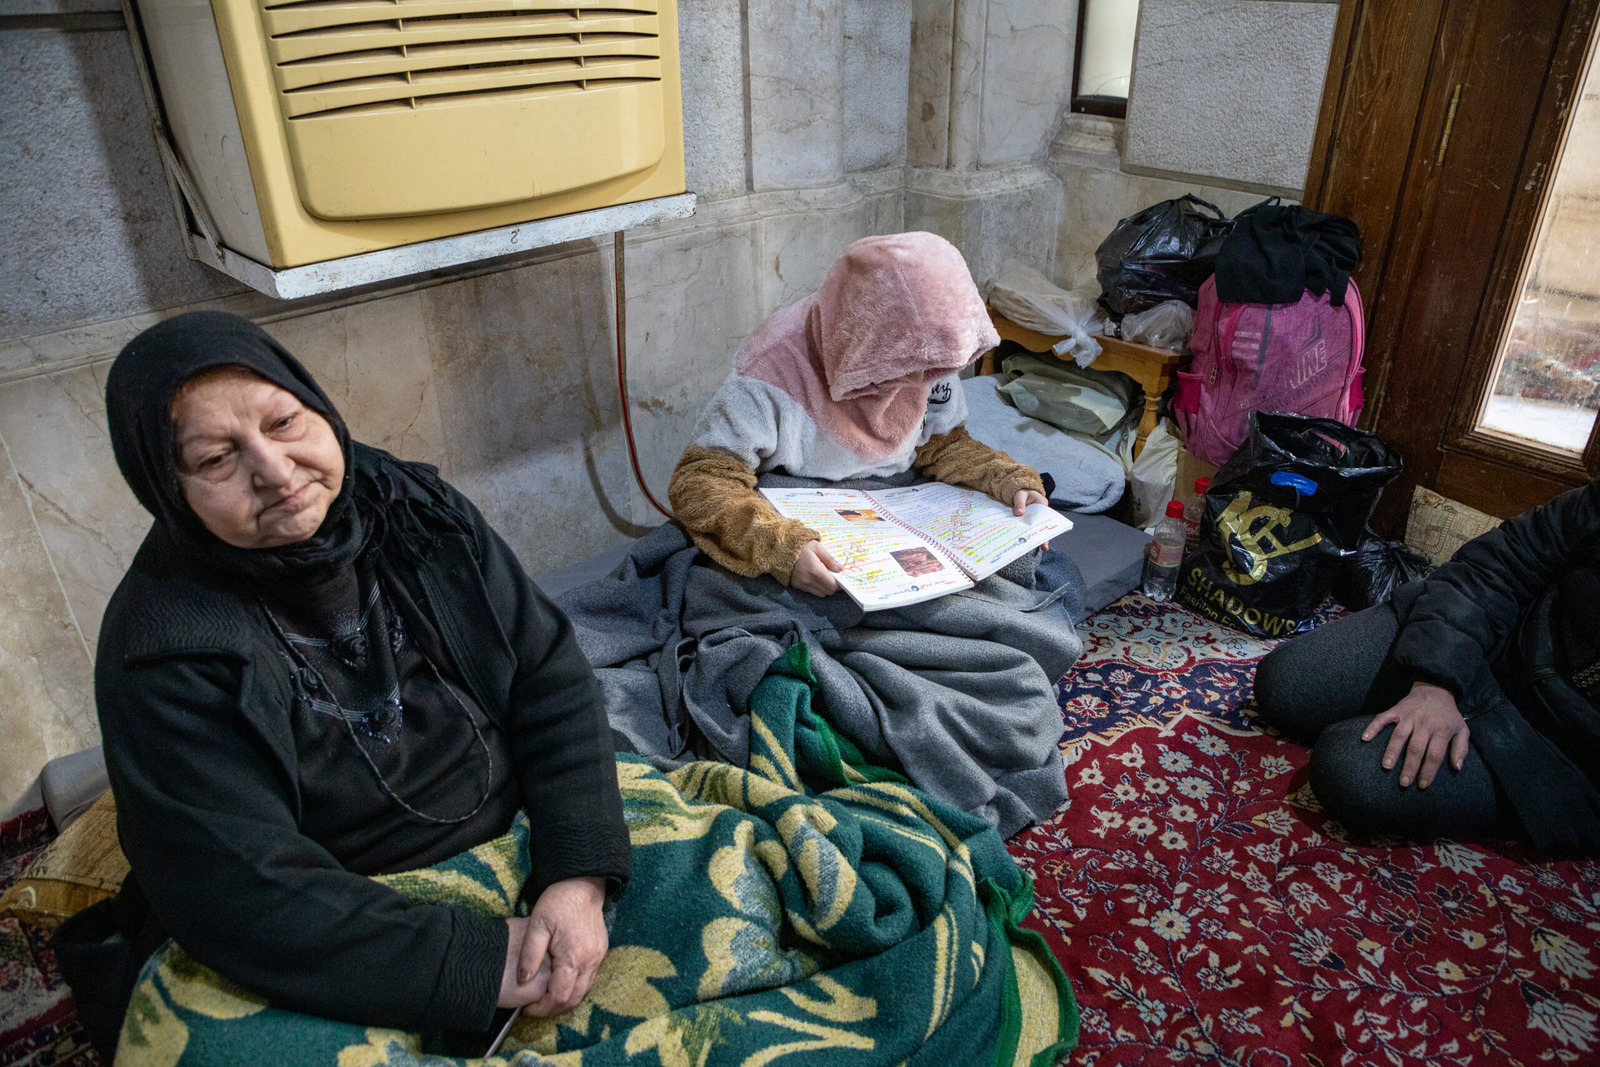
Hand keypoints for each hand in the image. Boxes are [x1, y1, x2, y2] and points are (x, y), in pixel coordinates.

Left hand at [499, 877, 606, 1015]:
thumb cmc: (558, 902)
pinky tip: (560, 980)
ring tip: (546, 996)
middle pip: (575, 999)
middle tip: (536, 1007)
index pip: (560, 996)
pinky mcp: (600, 952)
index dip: (543, 1008)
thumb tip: (524, 980)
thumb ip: (530, 954)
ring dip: (566, 998)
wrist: (582, 884)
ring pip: (584, 990)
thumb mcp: (537, 924)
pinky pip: (589, 978)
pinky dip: (574, 986)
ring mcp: (598, 957)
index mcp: (574, 956)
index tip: (527, 1007)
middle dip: (554, 1008)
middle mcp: (590, 961)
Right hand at [790, 540, 842, 596]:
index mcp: (815, 570)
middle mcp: (808, 580)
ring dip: (825, 587)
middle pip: (828, 591)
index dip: (839, 584)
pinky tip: (816, 577)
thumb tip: (840, 569)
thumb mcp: (817, 547)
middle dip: (833, 586)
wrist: (781, 549)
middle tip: (834, 576)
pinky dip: (817, 587)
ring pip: (821, 594)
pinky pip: (812, 592)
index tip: (841, 577)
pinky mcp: (797, 586)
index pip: (832, 585)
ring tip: (825, 576)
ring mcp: (802, 584)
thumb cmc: (801, 546)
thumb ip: (829, 559)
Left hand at [1011, 489, 1050, 550]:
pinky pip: (1027, 530)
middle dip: (1044, 537)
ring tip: (1035, 549)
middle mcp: (1040, 514)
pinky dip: (1025, 536)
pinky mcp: (1027, 523)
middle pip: (1042, 526)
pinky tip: (1023, 544)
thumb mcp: (1021, 495)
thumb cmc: (1022, 493)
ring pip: (1035, 530)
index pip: (1045, 517)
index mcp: (1042, 505)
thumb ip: (1020, 502)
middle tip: (1044, 547)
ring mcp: (1034, 520)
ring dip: (1034, 539)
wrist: (1018, 493)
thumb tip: (1018, 513)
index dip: (1046, 527)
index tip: (1046, 535)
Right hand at [1361, 682, 1469, 788]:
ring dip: (1392, 751)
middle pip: (1416, 748)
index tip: (1422, 784)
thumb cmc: (1448, 714)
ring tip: (1386, 766)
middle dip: (1409, 767)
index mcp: (1441, 730)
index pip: (1434, 754)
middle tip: (1403, 783)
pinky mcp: (1396, 709)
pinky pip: (1383, 718)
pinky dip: (1373, 727)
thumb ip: (1461, 748)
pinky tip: (1365, 738)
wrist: (1436, 689)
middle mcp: (1424, 723)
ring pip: (1399, 735)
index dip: (1428, 771)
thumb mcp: (1462, 729)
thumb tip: (1457, 767)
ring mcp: (1409, 716)